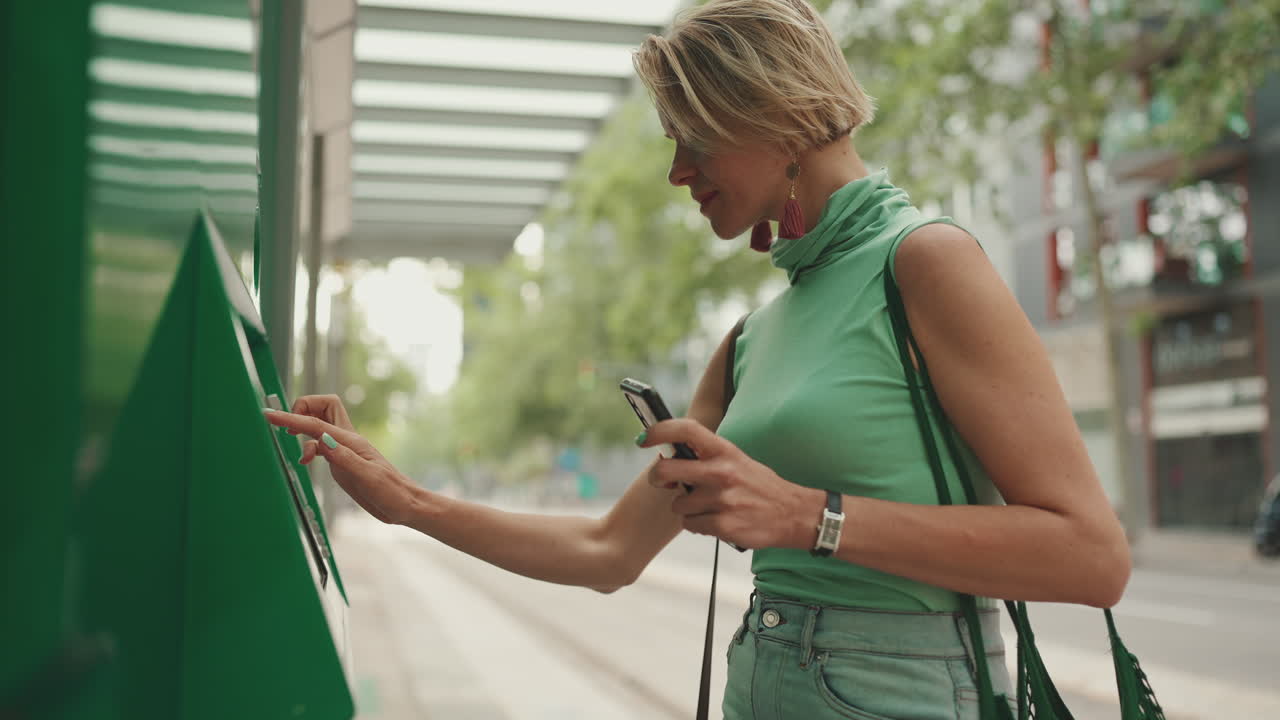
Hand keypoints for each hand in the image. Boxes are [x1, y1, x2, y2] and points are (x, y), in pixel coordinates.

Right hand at [262, 395, 416, 524]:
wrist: (406, 505)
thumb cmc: (392, 493)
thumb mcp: (368, 478)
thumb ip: (344, 458)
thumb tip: (321, 440)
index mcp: (351, 442)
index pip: (315, 424)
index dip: (291, 418)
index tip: (269, 415)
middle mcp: (347, 441)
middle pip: (322, 406)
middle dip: (303, 409)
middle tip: (289, 429)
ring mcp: (344, 450)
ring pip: (320, 424)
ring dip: (304, 428)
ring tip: (300, 452)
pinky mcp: (343, 462)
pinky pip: (321, 443)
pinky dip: (308, 446)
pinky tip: (306, 461)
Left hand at [640, 419, 823, 550]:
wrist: (793, 514)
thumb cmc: (758, 485)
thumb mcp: (737, 461)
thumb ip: (706, 458)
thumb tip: (669, 457)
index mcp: (725, 450)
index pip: (685, 430)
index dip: (659, 430)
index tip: (643, 437)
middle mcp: (722, 472)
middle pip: (667, 470)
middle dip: (658, 477)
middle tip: (661, 480)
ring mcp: (722, 500)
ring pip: (678, 504)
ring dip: (686, 508)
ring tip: (708, 506)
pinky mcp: (723, 525)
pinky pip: (690, 525)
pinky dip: (697, 525)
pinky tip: (715, 520)